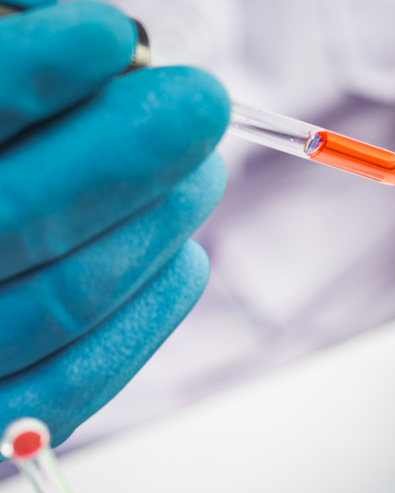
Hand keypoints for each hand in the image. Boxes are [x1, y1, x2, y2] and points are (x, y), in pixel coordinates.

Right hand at [0, 2, 228, 446]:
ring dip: (157, 223)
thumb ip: (14, 59)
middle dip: (127, 151)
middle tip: (201, 101)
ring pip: (65, 297)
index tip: (116, 35)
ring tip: (203, 174)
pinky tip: (185, 258)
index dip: (31, 75)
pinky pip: (74, 384)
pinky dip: (146, 315)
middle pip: (12, 215)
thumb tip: (114, 48)